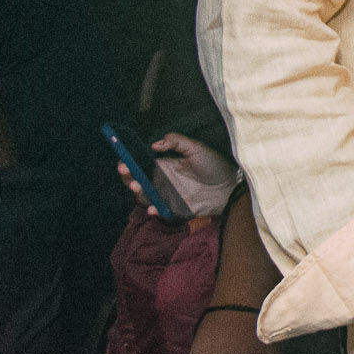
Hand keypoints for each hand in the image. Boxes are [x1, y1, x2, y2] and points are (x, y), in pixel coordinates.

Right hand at [119, 132, 238, 218]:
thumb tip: (155, 144)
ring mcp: (168, 197)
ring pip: (145, 198)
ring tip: (135, 185)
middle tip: (125, 171)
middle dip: (128, 177)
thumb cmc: (214, 164)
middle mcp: (162, 183)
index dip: (129, 164)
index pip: (141, 166)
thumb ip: (176, 141)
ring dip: (138, 193)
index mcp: (164, 167)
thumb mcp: (195, 147)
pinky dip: (155, 211)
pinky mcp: (175, 210)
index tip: (122, 160)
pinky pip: (161, 212)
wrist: (231, 183)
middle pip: (138, 182)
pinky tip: (152, 207)